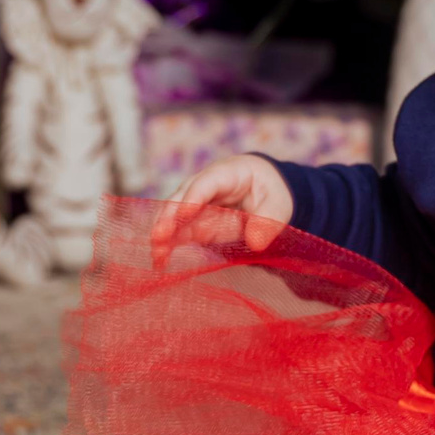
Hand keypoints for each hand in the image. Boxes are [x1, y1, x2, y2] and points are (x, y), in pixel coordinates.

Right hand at [150, 155, 294, 261]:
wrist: (264, 191)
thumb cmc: (270, 191)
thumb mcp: (278, 204)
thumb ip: (268, 221)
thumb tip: (255, 242)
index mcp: (227, 173)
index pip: (207, 183)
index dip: (194, 197)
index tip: (183, 214)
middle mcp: (204, 185)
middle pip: (182, 197)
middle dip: (169, 216)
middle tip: (158, 236)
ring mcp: (196, 204)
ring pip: (174, 215)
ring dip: (163, 235)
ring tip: (156, 255)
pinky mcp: (194, 222)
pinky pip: (178, 233)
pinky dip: (169, 246)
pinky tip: (160, 261)